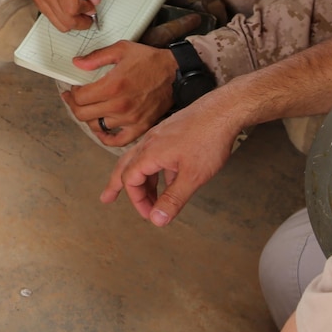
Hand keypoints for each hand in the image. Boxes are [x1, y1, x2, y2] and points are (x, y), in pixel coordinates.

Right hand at [32, 0, 103, 31]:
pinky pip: (55, 21)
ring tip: (79, 8)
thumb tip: (94, 0)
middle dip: (82, 19)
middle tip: (88, 11)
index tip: (90, 3)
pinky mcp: (38, 2)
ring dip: (74, 20)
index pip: (72, 8)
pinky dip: (65, 18)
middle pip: (66, 20)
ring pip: (61, 24)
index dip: (86, 9)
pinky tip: (69, 7)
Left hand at [60, 40, 175, 145]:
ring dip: (89, 117)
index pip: (79, 98)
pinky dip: (106, 138)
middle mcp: (120, 106)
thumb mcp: (122, 49)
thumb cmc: (149, 60)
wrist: (175, 73)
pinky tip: (101, 129)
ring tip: (90, 108)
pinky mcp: (140, 127)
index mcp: (113, 86)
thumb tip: (77, 63)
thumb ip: (96, 57)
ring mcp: (130, 119)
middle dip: (74, 105)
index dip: (72, 93)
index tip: (74, 89)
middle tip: (75, 99)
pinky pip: (117, 140)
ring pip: (96, 126)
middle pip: (83, 114)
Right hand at [99, 90, 242, 225]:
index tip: (150, 214)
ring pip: (140, 160)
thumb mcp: (192, 176)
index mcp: (149, 153)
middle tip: (107, 198)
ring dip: (140, 180)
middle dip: (116, 184)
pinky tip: (168, 180)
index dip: (137, 200)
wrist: (223, 110)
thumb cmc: (209, 139)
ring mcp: (159, 136)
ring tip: (145, 196)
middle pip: (125, 166)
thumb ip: (173, 199)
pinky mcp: (170, 133)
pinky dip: (155, 170)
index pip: (130, 180)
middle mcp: (149, 143)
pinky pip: (154, 154)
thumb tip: (157, 220)